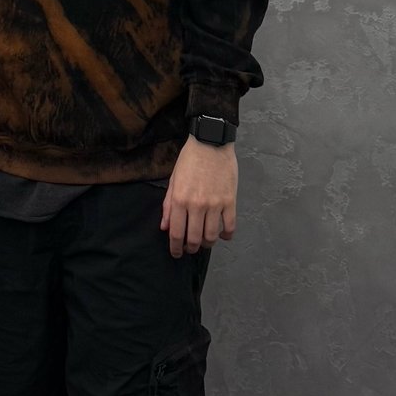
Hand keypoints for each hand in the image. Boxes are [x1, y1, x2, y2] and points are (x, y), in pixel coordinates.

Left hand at [160, 137, 237, 258]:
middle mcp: (197, 205)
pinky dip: (226, 235)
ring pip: (212, 236)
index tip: (176, 253)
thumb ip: (169, 205)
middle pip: (194, 238)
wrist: (211, 142)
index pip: (176, 233)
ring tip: (205, 242)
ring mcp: (215, 204)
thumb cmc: (189, 160)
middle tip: (190, 248)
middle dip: (191, 248)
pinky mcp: (230, 201)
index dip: (175, 248)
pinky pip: (230, 226)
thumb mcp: (173, 180)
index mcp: (180, 200)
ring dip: (208, 244)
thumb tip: (165, 227)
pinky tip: (223, 235)